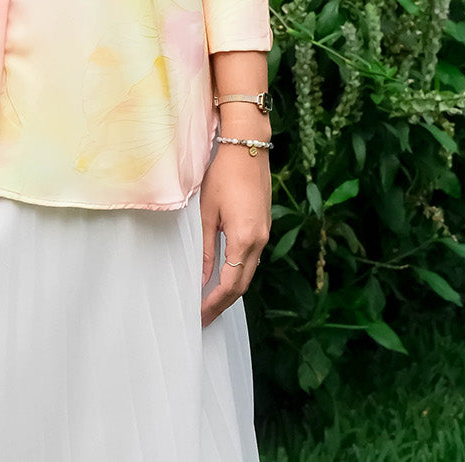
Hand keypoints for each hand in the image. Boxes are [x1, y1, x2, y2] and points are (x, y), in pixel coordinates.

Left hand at [198, 141, 270, 327]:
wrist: (247, 149)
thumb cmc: (222, 175)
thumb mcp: (207, 212)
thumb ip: (205, 248)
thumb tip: (202, 277)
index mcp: (244, 239)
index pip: (229, 284)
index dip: (214, 303)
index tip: (199, 316)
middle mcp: (259, 241)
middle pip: (242, 284)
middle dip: (223, 303)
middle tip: (204, 317)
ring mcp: (264, 234)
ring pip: (248, 272)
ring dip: (231, 289)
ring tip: (210, 300)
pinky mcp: (264, 226)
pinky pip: (252, 258)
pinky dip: (238, 272)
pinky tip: (223, 274)